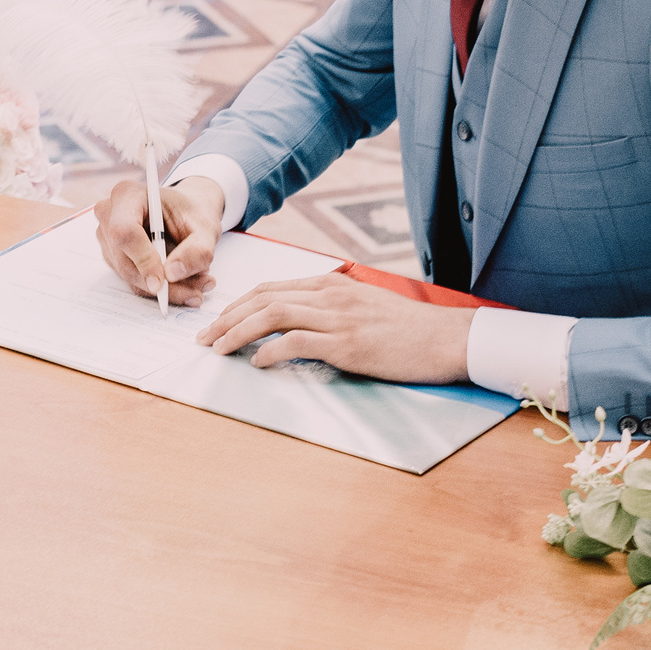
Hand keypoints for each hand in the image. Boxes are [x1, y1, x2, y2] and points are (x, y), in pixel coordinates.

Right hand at [96, 175, 224, 305]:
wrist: (186, 214)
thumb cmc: (192, 214)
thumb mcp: (206, 228)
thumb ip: (196, 250)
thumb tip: (172, 274)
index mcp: (128, 195)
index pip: (125, 231)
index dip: (142, 259)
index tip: (164, 282)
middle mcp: (109, 215)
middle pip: (125, 260)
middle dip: (159, 283)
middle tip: (194, 293)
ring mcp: (107, 238)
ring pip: (129, 275)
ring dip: (164, 289)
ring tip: (197, 286)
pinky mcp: (113, 257)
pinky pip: (132, 281)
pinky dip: (158, 289)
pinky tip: (183, 285)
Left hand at [198, 271, 475, 382]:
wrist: (446, 339)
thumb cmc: (407, 330)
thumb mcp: (363, 308)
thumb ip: (330, 310)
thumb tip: (297, 326)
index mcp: (330, 285)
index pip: (269, 289)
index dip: (237, 305)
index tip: (217, 322)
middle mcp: (329, 295)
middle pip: (262, 299)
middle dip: (226, 318)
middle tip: (204, 338)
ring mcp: (337, 318)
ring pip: (271, 316)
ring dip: (237, 333)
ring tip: (218, 350)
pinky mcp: (347, 343)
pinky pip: (296, 343)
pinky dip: (270, 352)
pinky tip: (257, 364)